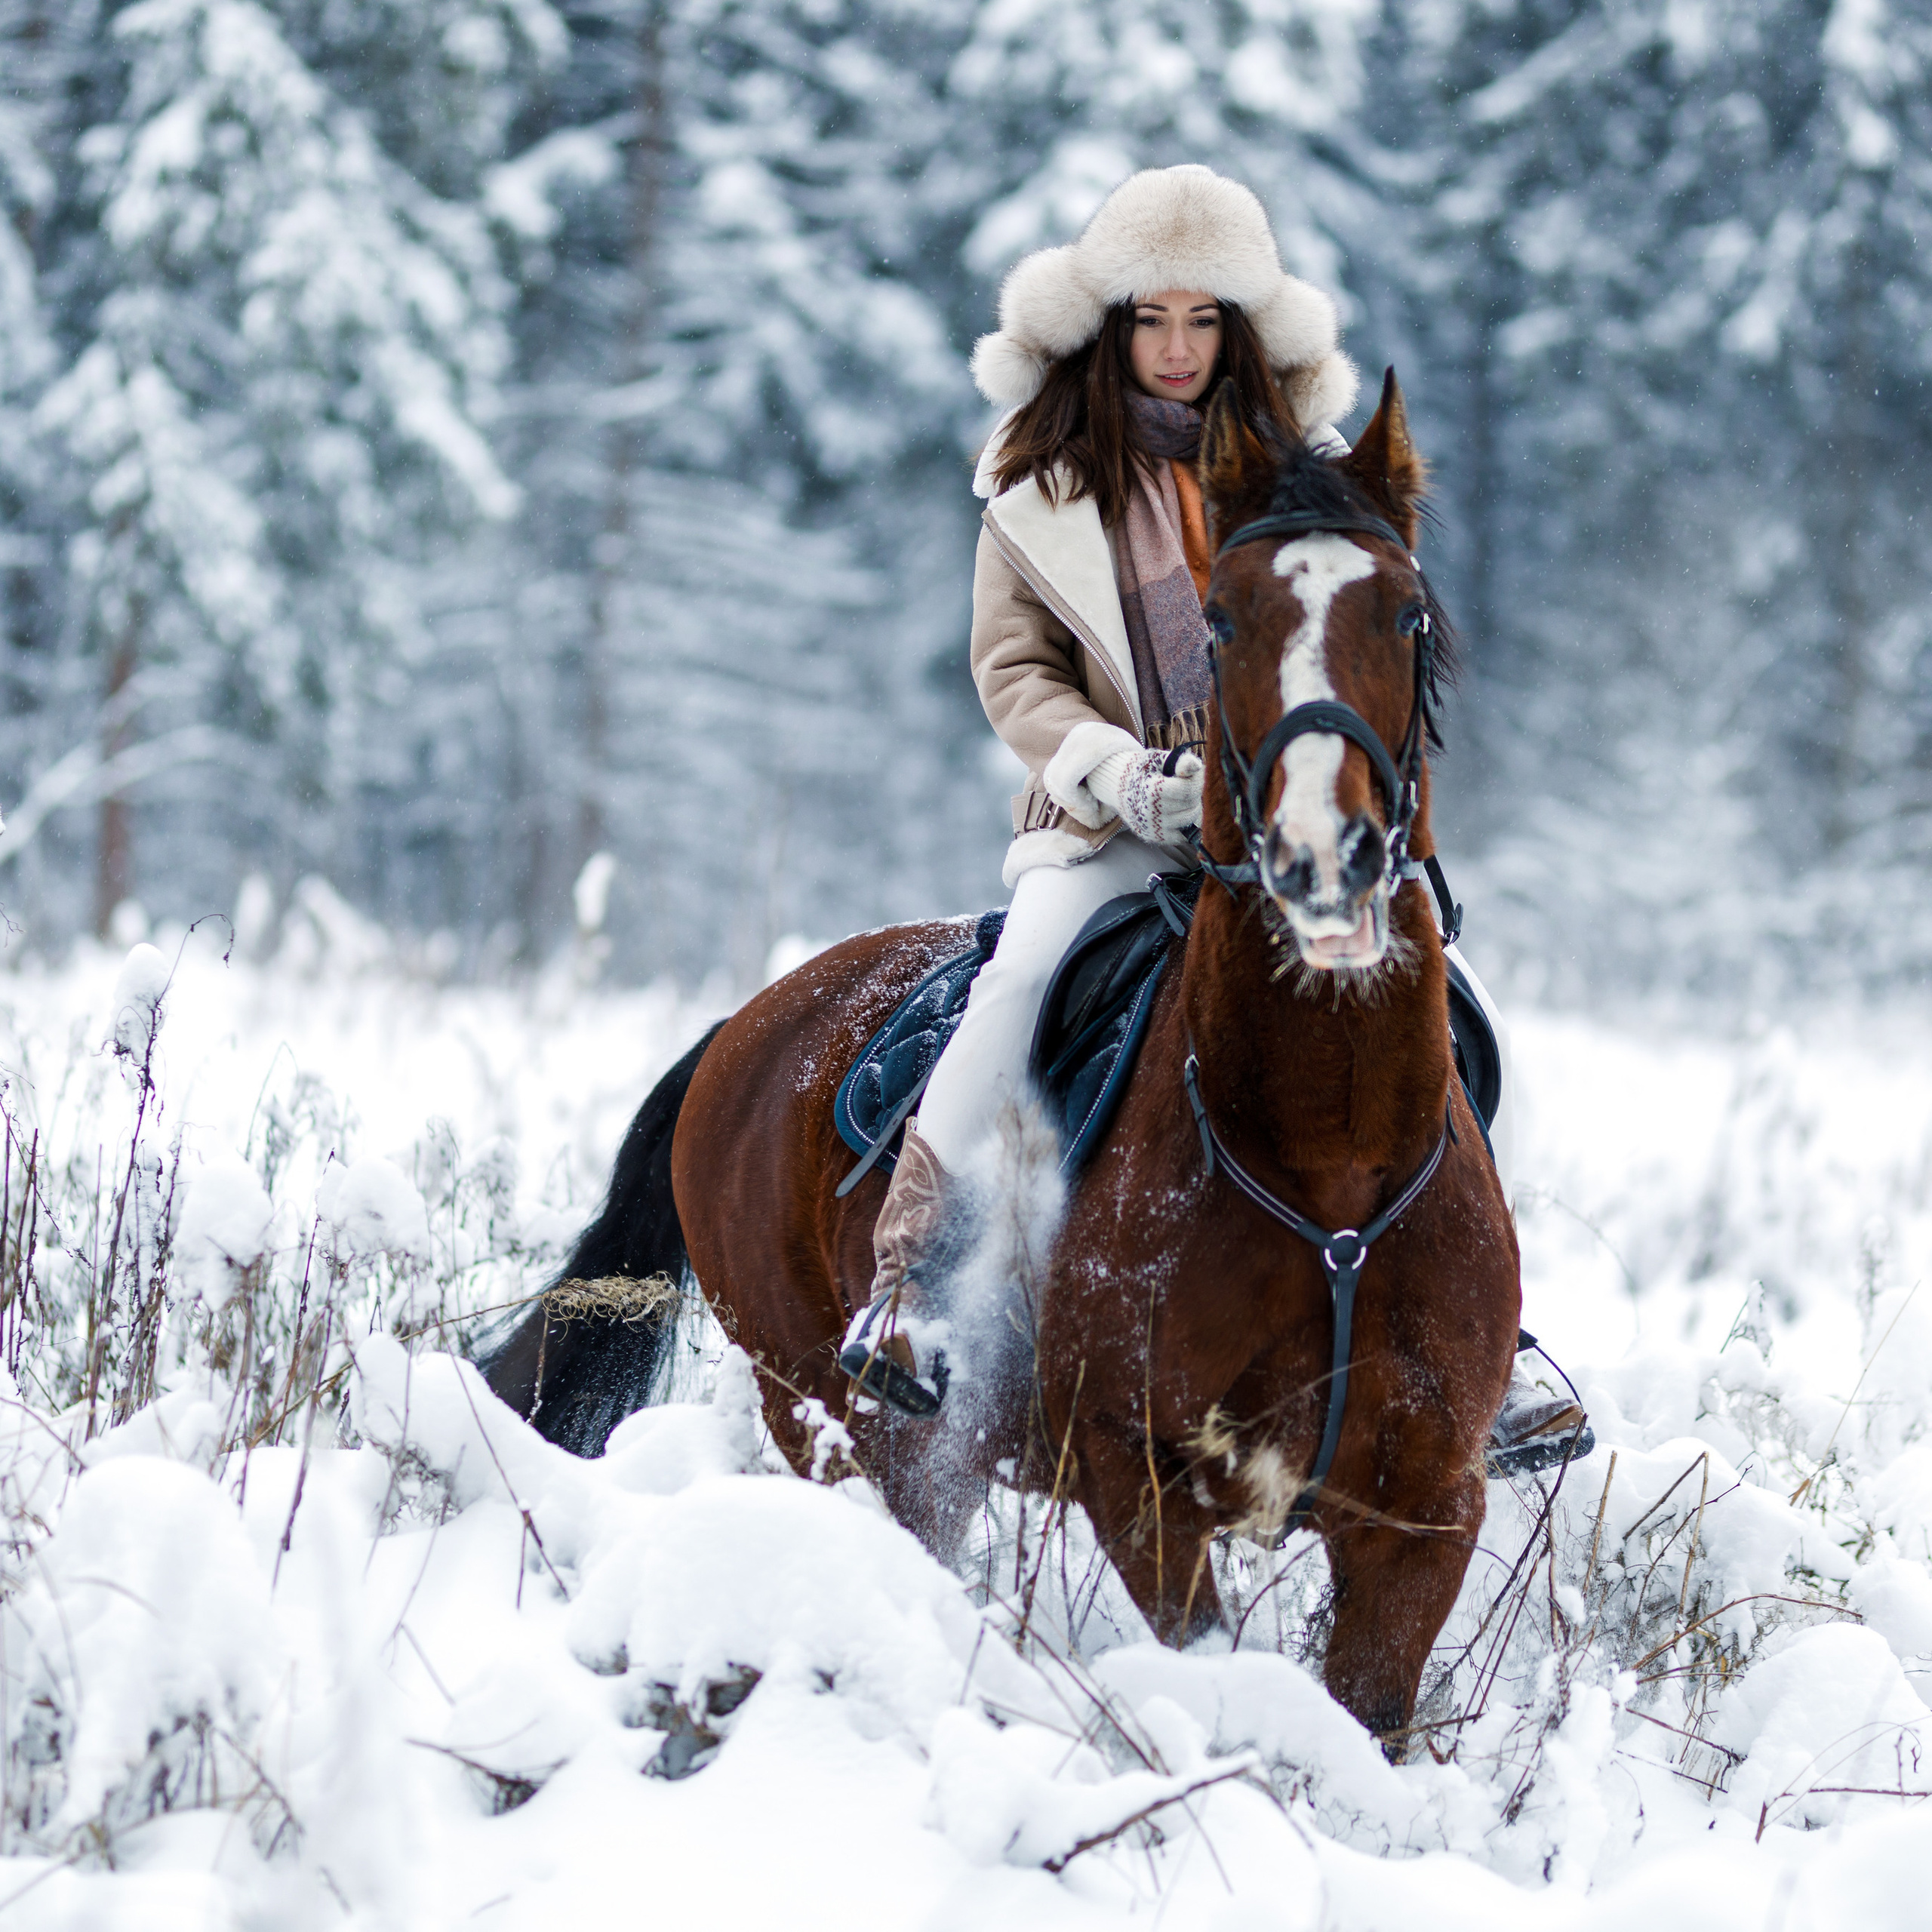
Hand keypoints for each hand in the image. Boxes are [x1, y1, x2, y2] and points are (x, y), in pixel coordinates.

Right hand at [1088, 745, 1202, 845]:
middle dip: (1194, 794)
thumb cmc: (1145, 771)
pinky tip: (1176, 812)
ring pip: (1188, 820)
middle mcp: (1150, 812)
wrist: (1121, 789)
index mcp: (1151, 790)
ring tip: (1182, 798)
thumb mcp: (1159, 760)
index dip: (1198, 781)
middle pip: (1190, 805)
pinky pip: (1181, 835)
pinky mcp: (1154, 837)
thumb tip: (1196, 767)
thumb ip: (1180, 762)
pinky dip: (1183, 824)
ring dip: (1190, 808)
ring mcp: (1152, 827)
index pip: (1187, 790)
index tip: (1199, 775)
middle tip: (1187, 786)